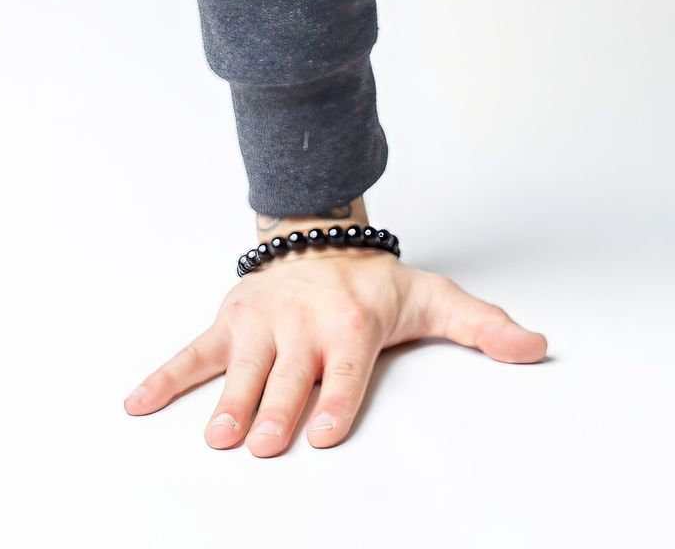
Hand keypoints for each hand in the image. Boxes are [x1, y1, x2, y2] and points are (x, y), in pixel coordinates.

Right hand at [126, 239, 545, 453]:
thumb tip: (536, 348)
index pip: (343, 367)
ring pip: (242, 369)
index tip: (323, 431)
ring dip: (228, 402)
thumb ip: (484, 329)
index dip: (334, 399)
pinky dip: (164, 378)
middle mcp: (303, 323)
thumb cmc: (375, 282)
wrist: (320, 232)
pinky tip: (139, 404)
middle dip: (278, 409)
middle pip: (288, 376)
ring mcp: (261, 325)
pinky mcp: (228, 324)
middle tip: (266, 442)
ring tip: (219, 434)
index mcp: (351, 323)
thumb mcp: (435, 298)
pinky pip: (191, 353)